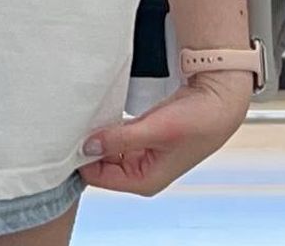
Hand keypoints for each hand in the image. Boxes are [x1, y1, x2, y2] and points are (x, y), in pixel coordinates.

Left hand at [78, 70, 252, 195]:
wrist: (216, 102)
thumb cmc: (195, 121)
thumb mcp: (153, 130)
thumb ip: (119, 139)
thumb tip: (88, 146)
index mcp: (144, 181)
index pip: (98, 177)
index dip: (81, 159)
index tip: (68, 136)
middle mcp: (140, 172)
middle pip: (100, 164)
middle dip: (87, 146)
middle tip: (71, 123)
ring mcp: (141, 155)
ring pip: (106, 149)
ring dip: (96, 136)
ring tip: (82, 117)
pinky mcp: (142, 138)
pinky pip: (115, 137)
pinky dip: (106, 128)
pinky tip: (98, 115)